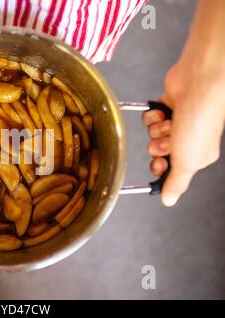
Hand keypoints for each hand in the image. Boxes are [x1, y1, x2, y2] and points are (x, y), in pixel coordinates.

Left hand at [143, 59, 224, 206]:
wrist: (199, 84)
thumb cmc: (201, 120)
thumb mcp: (188, 162)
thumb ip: (176, 183)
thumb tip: (169, 201)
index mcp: (197, 156)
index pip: (169, 170)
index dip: (160, 168)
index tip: (161, 163)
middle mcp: (187, 140)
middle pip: (157, 151)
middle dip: (159, 146)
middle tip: (169, 139)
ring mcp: (177, 122)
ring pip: (151, 134)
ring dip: (157, 128)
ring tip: (170, 121)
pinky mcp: (166, 107)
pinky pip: (148, 117)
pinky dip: (153, 115)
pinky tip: (164, 110)